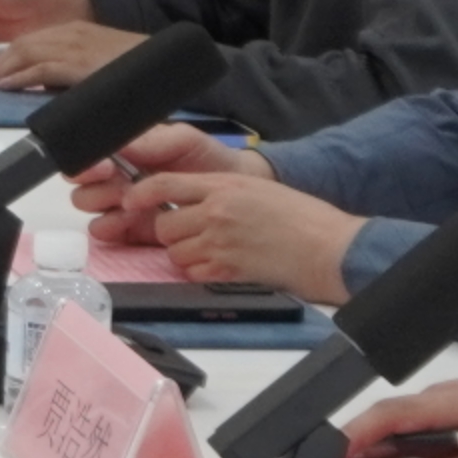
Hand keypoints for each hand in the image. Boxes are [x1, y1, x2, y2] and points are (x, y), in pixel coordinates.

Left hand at [0, 19, 141, 89]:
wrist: (163, 63)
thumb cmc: (135, 67)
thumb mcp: (101, 60)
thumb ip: (78, 66)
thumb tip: (54, 86)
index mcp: (76, 30)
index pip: (31, 39)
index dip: (11, 56)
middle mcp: (70, 34)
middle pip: (22, 45)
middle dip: (2, 63)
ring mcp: (73, 48)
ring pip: (25, 54)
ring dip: (4, 71)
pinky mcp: (77, 65)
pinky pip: (38, 70)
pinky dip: (18, 78)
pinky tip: (6, 86)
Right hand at [68, 121, 236, 225]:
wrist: (235, 189)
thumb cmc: (208, 159)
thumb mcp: (183, 140)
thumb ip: (152, 141)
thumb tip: (119, 146)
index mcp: (121, 155)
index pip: (86, 157)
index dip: (87, 163)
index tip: (107, 167)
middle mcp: (115, 180)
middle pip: (81, 187)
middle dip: (95, 187)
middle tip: (121, 187)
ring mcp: (122, 207)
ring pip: (90, 210)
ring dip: (104, 208)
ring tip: (130, 206)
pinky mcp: (131, 233)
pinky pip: (106, 234)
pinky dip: (112, 229)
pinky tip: (129, 223)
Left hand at [139, 171, 363, 303]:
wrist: (327, 246)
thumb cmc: (300, 217)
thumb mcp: (256, 189)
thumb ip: (221, 191)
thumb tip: (192, 198)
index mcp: (223, 185)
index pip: (164, 184)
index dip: (140, 194)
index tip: (130, 201)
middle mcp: (215, 211)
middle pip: (164, 224)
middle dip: (171, 232)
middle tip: (190, 234)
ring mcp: (220, 242)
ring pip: (175, 251)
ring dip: (185, 253)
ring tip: (211, 251)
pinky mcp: (228, 270)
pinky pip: (193, 273)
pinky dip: (200, 273)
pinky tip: (220, 267)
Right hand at [343, 360, 457, 457]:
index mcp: (453, 404)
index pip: (392, 416)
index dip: (359, 433)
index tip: (333, 452)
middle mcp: (442, 398)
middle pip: (386, 417)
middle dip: (353, 440)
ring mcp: (446, 403)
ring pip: (398, 421)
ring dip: (372, 442)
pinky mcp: (453, 411)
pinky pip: (414, 426)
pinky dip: (393, 442)